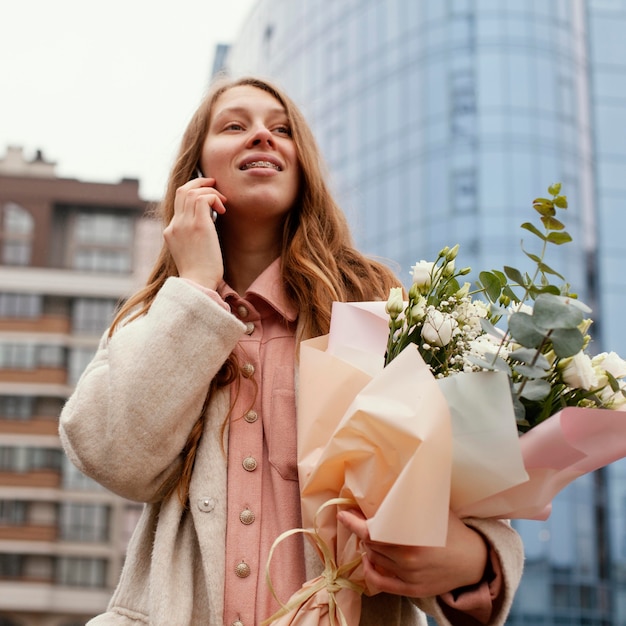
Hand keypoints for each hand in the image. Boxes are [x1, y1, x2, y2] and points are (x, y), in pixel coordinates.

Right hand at [163, 177, 226, 289]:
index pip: (178, 201)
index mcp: (171, 231)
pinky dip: (214, 198)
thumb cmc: (200, 274)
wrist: (198, 284)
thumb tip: (208, 226)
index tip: (208, 196)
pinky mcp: (199, 226)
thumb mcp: (191, 252)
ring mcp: (184, 224)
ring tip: (222, 202)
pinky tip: (222, 210)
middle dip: (199, 182)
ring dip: (210, 191)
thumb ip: (193, 237)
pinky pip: (204, 198)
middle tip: (214, 185)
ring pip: (192, 191)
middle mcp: (175, 225)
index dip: (192, 192)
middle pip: (182, 190)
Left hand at [337, 508, 487, 597]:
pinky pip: (380, 583)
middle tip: (358, 518)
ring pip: (375, 559)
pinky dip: (370, 570)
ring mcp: (409, 577)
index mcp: (413, 537)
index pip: (372, 531)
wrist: (473, 561)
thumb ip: (414, 494)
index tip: (343, 512)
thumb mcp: (435, 507)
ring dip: (367, 546)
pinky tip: (369, 558)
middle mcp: (409, 559)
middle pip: (371, 544)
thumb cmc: (451, 529)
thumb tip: (399, 469)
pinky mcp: (411, 590)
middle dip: (362, 530)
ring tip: (370, 533)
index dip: (354, 522)